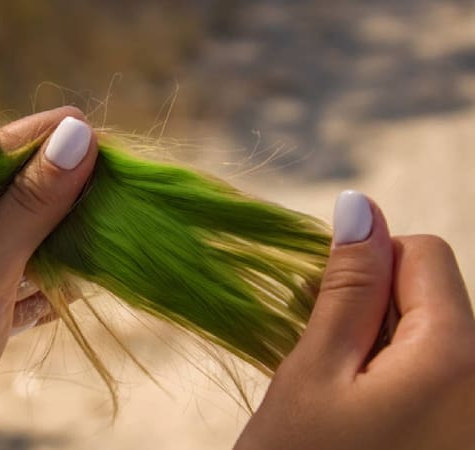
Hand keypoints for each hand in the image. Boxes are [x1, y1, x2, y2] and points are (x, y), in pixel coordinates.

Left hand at [0, 106, 97, 448]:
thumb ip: (29, 203)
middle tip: (121, 196)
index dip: (58, 143)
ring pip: (35, 240)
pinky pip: (34, 284)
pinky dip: (58, 286)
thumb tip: (78, 133)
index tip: (111, 144)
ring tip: (110, 241)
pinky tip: (78, 290)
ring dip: (71, 243)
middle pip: (27, 194)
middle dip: (73, 195)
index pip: (6, 151)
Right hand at [236, 191, 474, 449]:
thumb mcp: (314, 372)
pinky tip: (358, 414)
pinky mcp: (460, 432)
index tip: (320, 307)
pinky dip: (393, 378)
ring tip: (336, 393)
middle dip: (372, 308)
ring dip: (377, 344)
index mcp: (457, 356)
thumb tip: (360, 207)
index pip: (423, 253)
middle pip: (433, 296)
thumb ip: (346, 287)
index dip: (366, 266)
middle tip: (321, 358)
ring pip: (432, 336)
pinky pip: (437, 376)